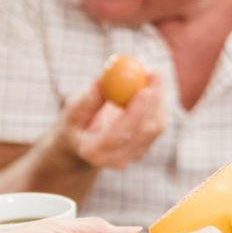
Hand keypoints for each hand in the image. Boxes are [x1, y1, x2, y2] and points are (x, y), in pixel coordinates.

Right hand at [53, 72, 167, 169]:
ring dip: (159, 97)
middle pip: (144, 132)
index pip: (121, 134)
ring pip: (156, 127)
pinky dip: (159, 102)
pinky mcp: (146, 148)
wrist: (84, 145)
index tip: (144, 89)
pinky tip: (152, 85)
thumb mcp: (72, 113)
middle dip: (154, 101)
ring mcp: (134, 156)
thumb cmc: (76, 125)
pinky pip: (159, 124)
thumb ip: (86, 101)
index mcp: (95, 152)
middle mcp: (118, 159)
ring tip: (152, 73)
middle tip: (154, 72)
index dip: (135, 113)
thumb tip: (100, 82)